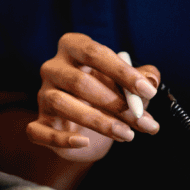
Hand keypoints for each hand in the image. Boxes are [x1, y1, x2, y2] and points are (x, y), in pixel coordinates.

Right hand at [29, 34, 161, 159]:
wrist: (85, 124)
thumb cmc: (107, 93)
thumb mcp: (127, 83)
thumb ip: (142, 79)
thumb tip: (151, 81)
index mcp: (73, 47)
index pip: (94, 53)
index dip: (122, 72)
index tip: (147, 90)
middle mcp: (53, 68)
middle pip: (79, 82)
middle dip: (114, 103)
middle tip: (142, 120)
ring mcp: (43, 95)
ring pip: (62, 104)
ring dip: (98, 121)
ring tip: (127, 135)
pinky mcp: (38, 122)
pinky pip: (41, 131)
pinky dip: (62, 138)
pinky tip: (84, 142)